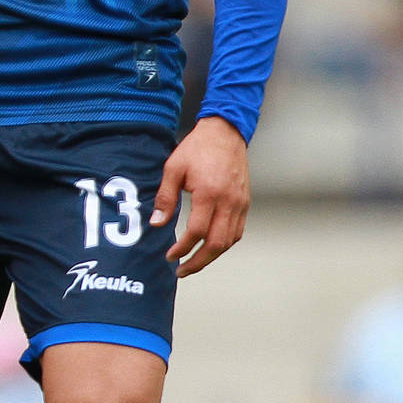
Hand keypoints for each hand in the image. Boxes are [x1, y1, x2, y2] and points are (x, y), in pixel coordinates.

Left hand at [149, 115, 249, 277]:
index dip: (182, 248)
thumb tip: (156, 223)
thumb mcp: (173, 168)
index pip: (197, 232)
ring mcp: (240, 203)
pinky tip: (211, 247)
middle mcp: (228, 201)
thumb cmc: (198, 148)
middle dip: (198, 262)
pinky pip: (238, 231)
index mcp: (208, 193)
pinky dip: (225, 244)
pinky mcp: (245, 202)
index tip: (170, 255)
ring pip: (229, 241)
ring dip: (212, 256)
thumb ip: (165, 197)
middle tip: (182, 270)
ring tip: (194, 263)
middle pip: (217, 244)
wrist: (225, 132)